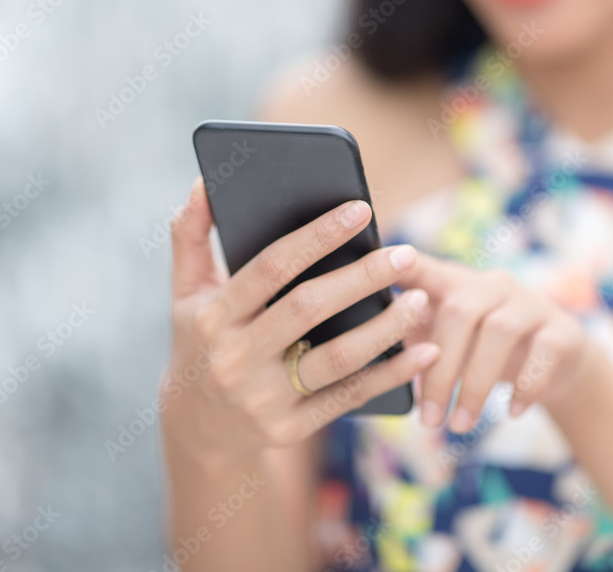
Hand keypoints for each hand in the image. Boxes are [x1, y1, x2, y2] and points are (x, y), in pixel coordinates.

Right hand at [165, 178, 439, 459]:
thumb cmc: (199, 343)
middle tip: (405, 254)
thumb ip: (190, 236)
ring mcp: (264, 398)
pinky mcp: (290, 428)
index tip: (361, 210)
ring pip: (337, 359)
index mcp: (214, 316)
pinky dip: (391, 375)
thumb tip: (202, 182)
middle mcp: (236, 358)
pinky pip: (349, 397)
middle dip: (362, 278)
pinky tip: (426, 352)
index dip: (317, 236)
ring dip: (386, 329)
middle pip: (309, 309)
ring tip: (421, 299)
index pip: (271, 268)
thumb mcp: (186, 293)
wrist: (195, 428)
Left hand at [397, 255, 592, 432]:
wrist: (558, 363)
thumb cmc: (486, 350)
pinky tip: (510, 412)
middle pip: (460, 311)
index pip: (423, 267)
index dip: (400, 267)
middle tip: (428, 419)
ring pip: (499, 332)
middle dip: (440, 370)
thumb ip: (415, 337)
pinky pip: (544, 352)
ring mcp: (530, 303)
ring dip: (476, 385)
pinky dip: (526, 385)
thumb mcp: (451, 340)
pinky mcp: (562, 329)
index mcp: (456, 285)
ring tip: (460, 426)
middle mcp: (493, 285)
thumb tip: (370, 353)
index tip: (379, 273)